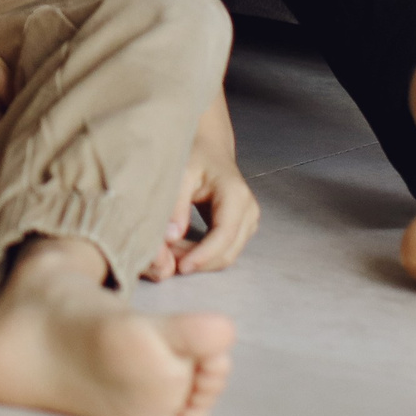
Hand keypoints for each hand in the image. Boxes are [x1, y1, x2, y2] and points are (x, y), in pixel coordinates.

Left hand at [140, 99, 257, 280]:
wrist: (209, 148)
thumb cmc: (195, 155)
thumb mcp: (181, 172)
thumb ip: (176, 204)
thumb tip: (171, 237)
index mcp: (236, 195)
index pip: (224, 235)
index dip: (203, 256)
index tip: (180, 267)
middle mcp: (249, 210)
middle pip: (228, 251)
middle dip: (198, 261)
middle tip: (166, 259)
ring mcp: (249, 220)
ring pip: (227, 255)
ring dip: (200, 261)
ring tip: (171, 252)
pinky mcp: (242, 227)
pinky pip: (225, 251)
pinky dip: (204, 255)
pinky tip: (181, 248)